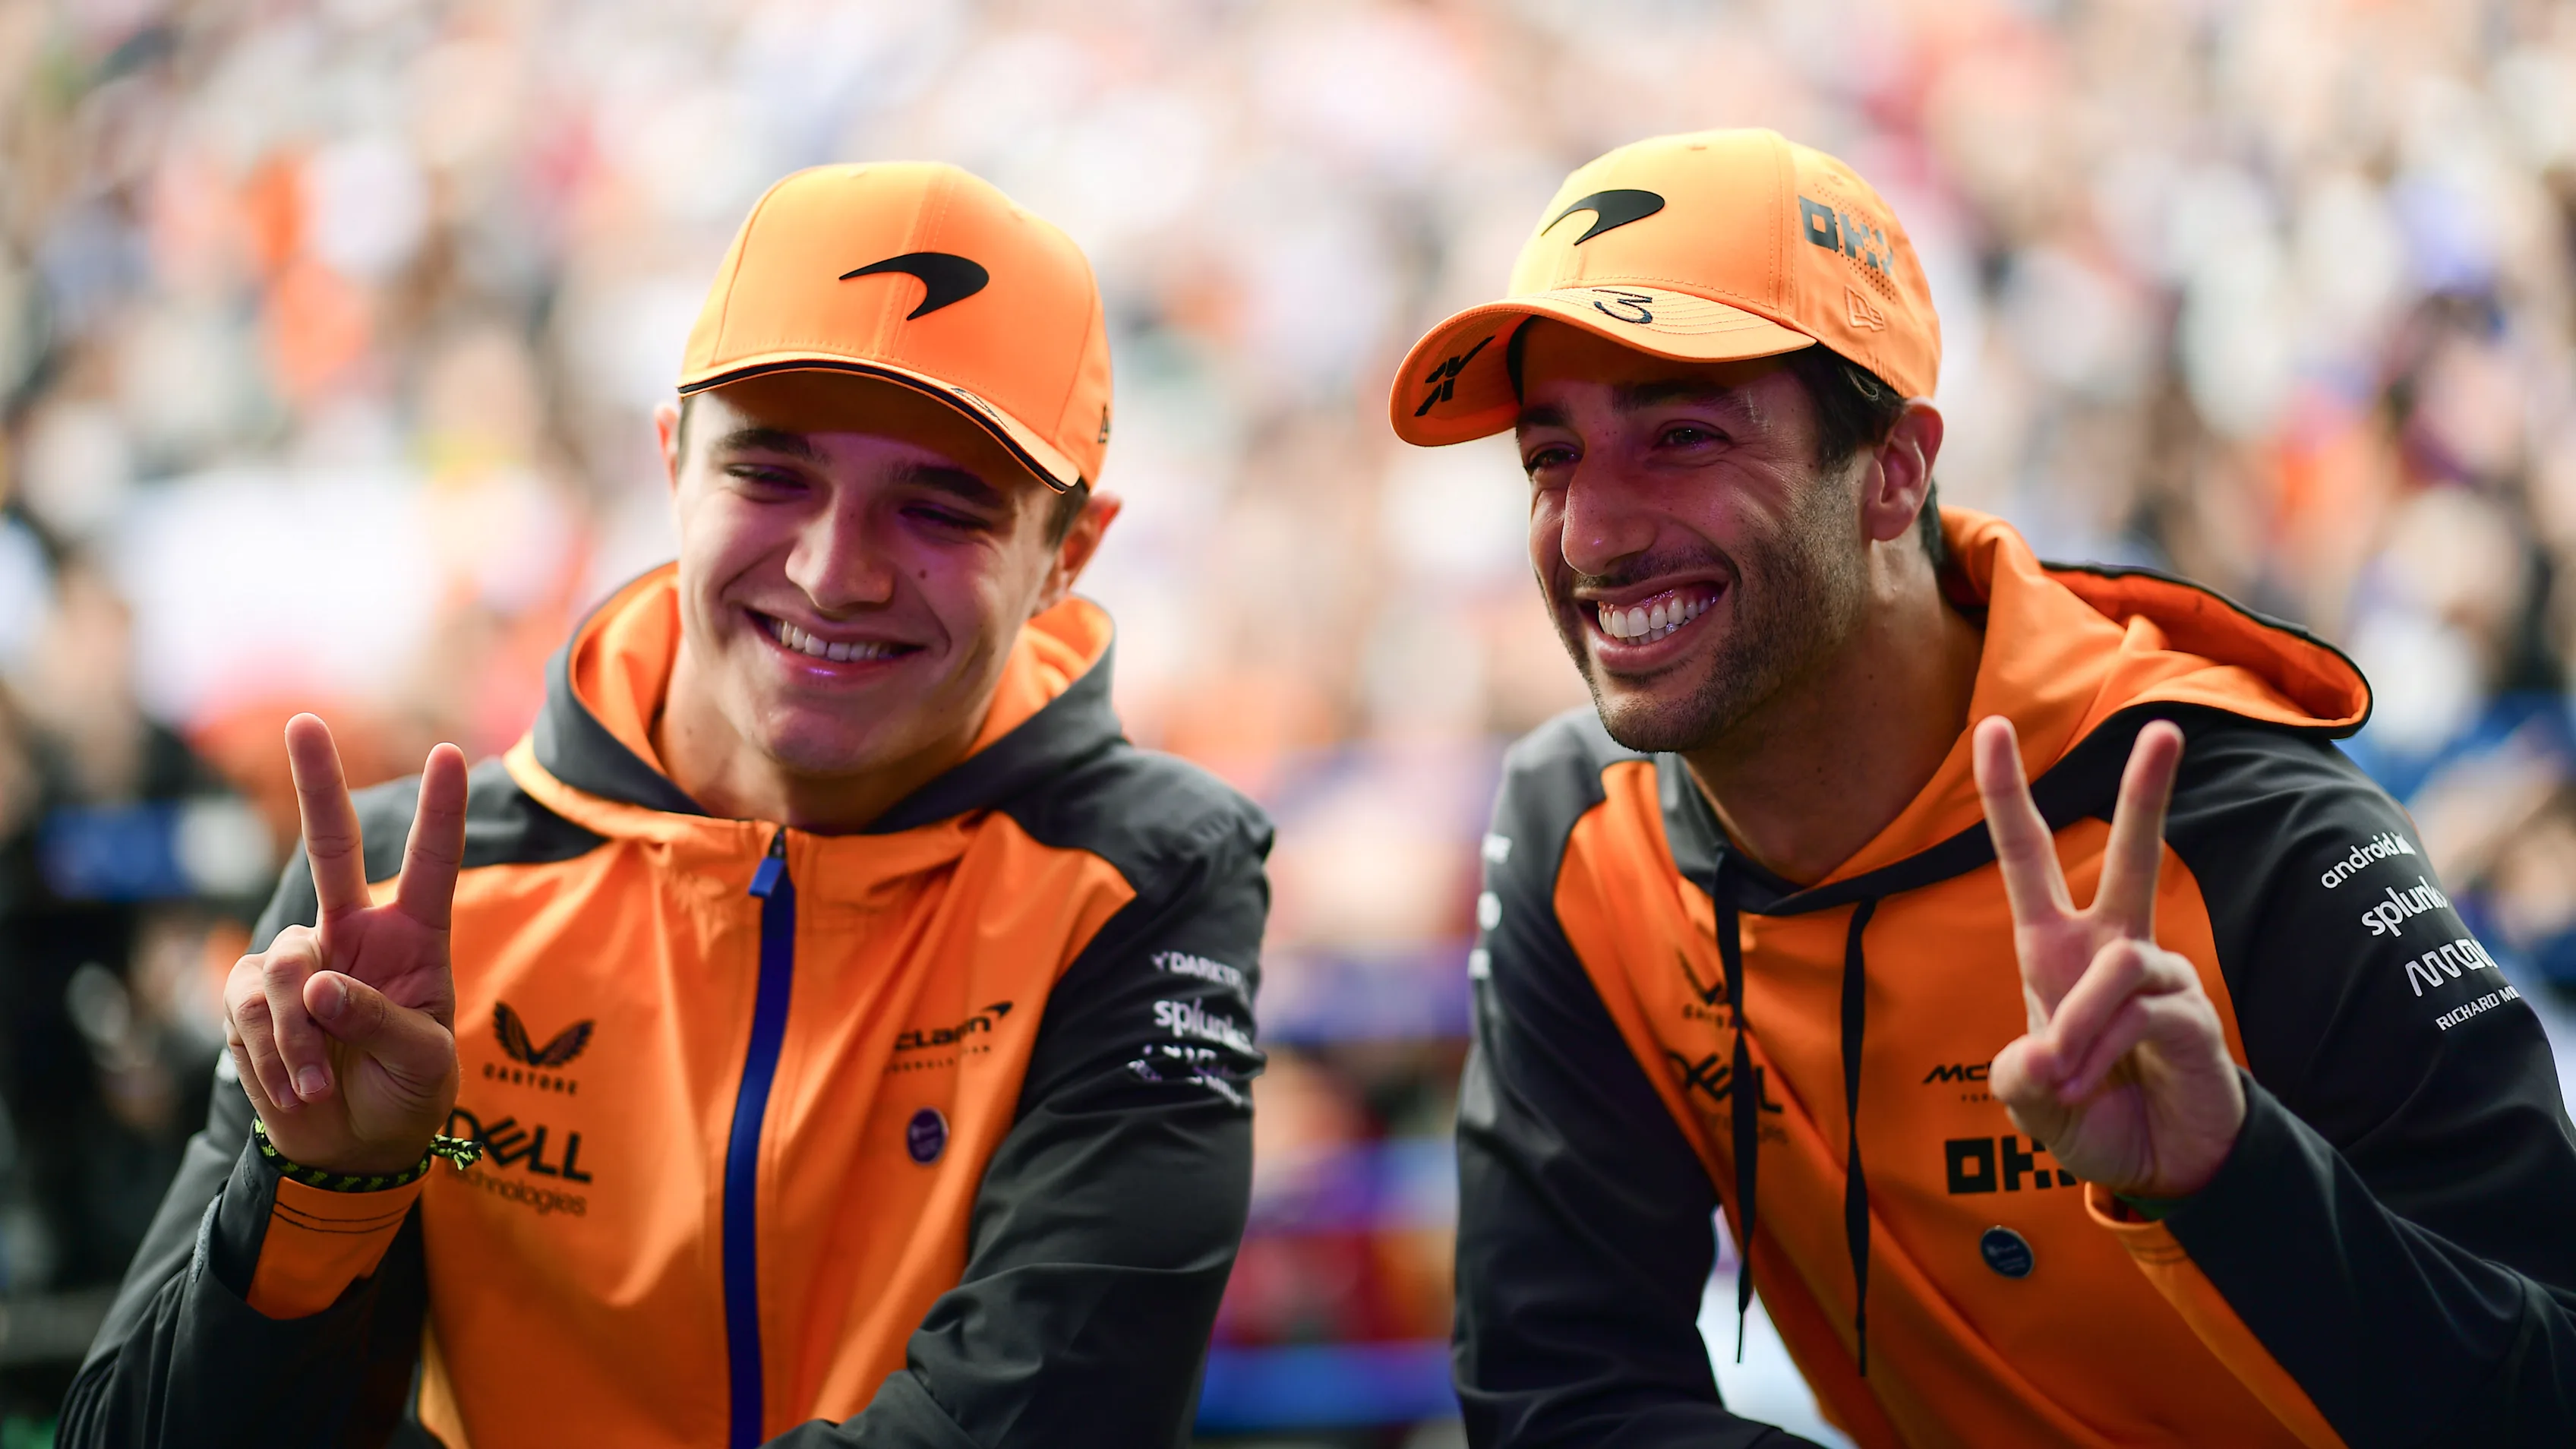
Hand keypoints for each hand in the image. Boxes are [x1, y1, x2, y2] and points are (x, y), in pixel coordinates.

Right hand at [224, 714, 466, 1177]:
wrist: (354, 1148)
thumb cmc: (408, 1095)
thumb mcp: (422, 1062)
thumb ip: (380, 1020)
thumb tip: (320, 987)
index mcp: (415, 939)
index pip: (429, 865)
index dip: (439, 812)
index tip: (449, 751)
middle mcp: (356, 935)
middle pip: (331, 847)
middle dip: (317, 783)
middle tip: (304, 721)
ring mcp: (303, 961)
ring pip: (288, 967)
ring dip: (298, 1037)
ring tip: (321, 1084)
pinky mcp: (254, 996)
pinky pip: (252, 1007)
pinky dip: (271, 1054)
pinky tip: (296, 1088)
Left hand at [1971, 717, 2245, 1198]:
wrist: (2157, 1169)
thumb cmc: (2092, 1115)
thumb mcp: (2031, 1101)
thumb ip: (2019, 1077)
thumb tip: (2039, 1053)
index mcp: (2057, 951)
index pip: (2028, 859)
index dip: (2006, 796)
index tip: (1991, 727)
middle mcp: (2111, 949)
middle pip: (2132, 856)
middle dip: (2148, 794)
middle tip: (2167, 728)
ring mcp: (2158, 976)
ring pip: (2114, 967)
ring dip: (2078, 1028)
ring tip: (2065, 1078)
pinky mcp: (2191, 1014)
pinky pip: (2140, 1011)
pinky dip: (2105, 1047)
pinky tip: (2100, 1079)